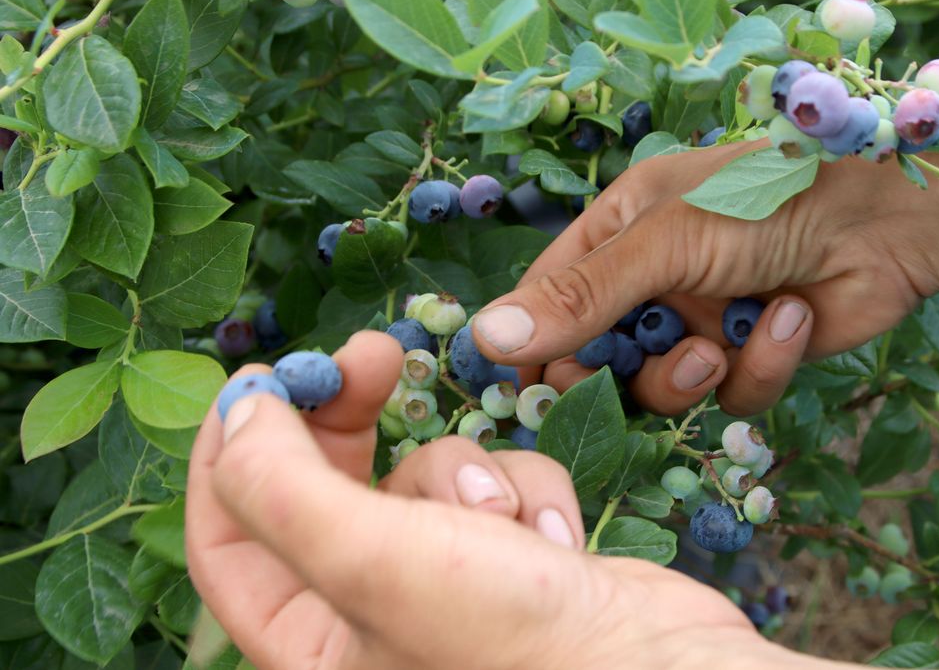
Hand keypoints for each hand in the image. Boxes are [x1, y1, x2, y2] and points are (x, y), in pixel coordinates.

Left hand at [186, 332, 828, 669]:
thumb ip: (279, 485)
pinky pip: (496, 483)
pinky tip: (557, 538)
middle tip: (374, 352)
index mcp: (309, 645)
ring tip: (505, 521)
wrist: (659, 668)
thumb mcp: (369, 560)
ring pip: (427, 475)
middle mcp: (371, 617)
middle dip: (352, 418)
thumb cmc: (508, 637)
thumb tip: (242, 413)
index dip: (233, 449)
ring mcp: (449, 585)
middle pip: (327, 487)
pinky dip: (526, 489)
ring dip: (469, 475)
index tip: (267, 375)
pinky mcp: (515, 558)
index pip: (227, 537)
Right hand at [471, 141, 938, 415]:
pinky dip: (761, 364)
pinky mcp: (756, 354)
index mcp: (623, 229)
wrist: (895, 221)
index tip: (523, 391)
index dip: (536, 344)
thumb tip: (489, 339)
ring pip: (663, 386)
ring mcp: (707, 317)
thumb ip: (584, 294)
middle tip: (607, 387)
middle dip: (612, 374)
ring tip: (714, 350)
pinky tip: (790, 318)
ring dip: (686, 375)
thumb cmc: (771, 201)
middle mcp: (658, 277)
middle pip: (602, 354)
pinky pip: (733, 390)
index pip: (553, 295)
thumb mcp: (666, 241)